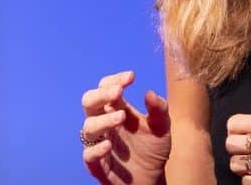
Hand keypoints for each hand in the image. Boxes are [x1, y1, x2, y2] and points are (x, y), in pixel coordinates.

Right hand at [80, 70, 171, 184]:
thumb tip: (149, 93)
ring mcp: (99, 142)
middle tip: (118, 92)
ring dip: (103, 120)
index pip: (106, 87)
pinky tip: (109, 144)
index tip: (131, 77)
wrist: (153, 179)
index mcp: (116, 109)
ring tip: (122, 118)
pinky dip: (96, 149)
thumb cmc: (153, 150)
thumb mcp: (162, 127)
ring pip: (88, 126)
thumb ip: (159, 110)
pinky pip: (88, 154)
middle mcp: (104, 123)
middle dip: (101, 94)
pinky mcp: (98, 164)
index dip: (115, 80)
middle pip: (89, 102)